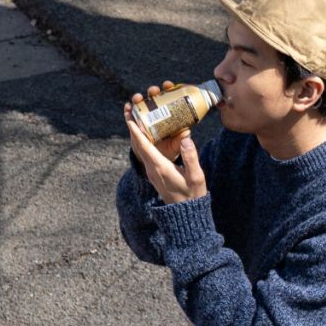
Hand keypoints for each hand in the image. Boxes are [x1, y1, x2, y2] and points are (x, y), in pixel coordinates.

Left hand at [124, 82, 207, 204]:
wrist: (186, 214)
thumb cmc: (192, 195)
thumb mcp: (196, 176)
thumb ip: (190, 157)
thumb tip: (186, 138)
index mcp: (160, 168)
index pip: (144, 146)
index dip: (136, 131)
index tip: (130, 117)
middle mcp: (152, 169)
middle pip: (139, 145)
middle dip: (134, 128)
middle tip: (130, 111)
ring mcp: (152, 172)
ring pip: (141, 150)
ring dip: (138, 134)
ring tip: (136, 118)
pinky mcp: (155, 174)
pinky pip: (146, 155)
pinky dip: (144, 142)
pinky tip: (148, 135)